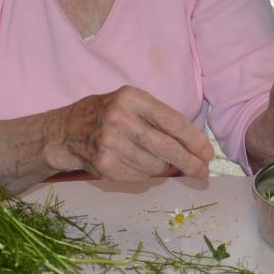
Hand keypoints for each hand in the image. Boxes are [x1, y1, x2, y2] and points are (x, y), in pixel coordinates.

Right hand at [49, 86, 213, 181]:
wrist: (66, 131)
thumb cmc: (106, 115)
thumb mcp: (130, 103)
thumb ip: (159, 119)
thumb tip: (193, 147)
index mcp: (131, 98)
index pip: (172, 121)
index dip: (194, 140)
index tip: (207, 153)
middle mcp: (119, 118)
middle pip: (166, 147)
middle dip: (189, 162)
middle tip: (202, 171)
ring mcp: (109, 143)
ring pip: (154, 165)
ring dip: (165, 169)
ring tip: (166, 166)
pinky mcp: (103, 164)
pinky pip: (139, 176)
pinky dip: (147, 175)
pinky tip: (145, 168)